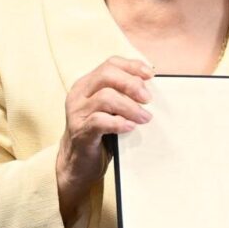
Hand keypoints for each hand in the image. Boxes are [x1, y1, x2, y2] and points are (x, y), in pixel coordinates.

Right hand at [59, 55, 152, 224]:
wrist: (76, 163)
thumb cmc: (100, 133)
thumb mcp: (110, 110)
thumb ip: (123, 97)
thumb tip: (152, 90)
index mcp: (87, 84)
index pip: (110, 64)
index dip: (132, 66)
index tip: (151, 75)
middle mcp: (79, 94)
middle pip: (106, 75)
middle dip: (131, 84)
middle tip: (148, 99)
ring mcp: (76, 112)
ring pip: (105, 97)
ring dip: (130, 107)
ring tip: (144, 118)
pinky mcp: (79, 132)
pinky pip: (99, 121)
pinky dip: (118, 123)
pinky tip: (130, 128)